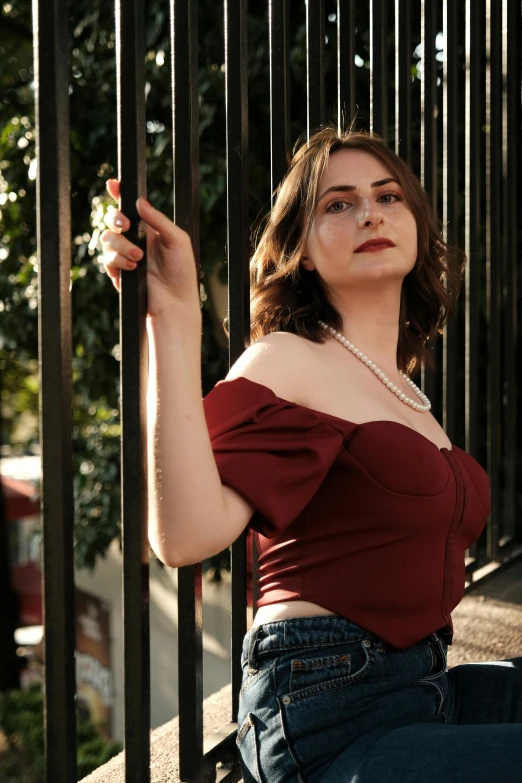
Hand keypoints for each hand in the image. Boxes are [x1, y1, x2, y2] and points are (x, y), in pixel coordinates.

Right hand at [99, 179, 200, 317]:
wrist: (175, 301)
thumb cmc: (182, 272)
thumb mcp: (177, 240)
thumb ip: (159, 220)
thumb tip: (141, 202)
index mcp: (149, 229)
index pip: (131, 208)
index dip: (120, 194)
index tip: (113, 185)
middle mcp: (135, 240)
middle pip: (113, 220)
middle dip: (115, 218)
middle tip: (125, 225)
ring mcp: (124, 256)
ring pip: (107, 239)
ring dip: (121, 245)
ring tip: (138, 257)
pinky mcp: (118, 272)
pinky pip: (107, 259)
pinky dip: (119, 261)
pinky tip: (133, 267)